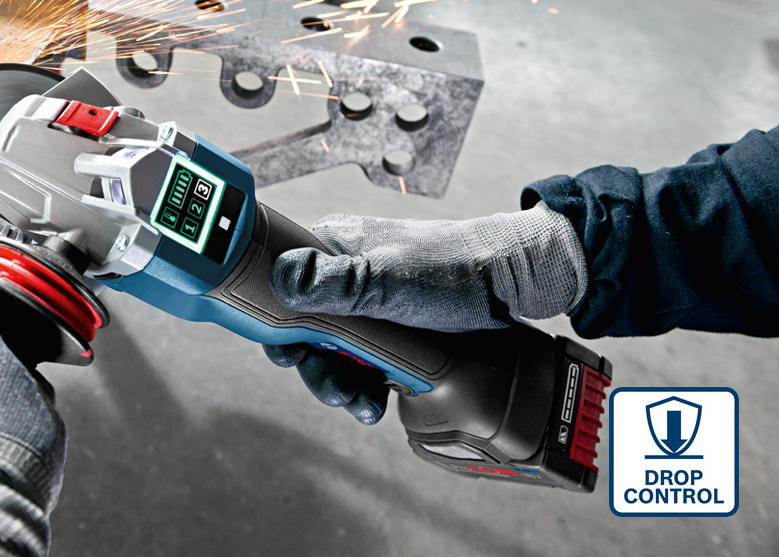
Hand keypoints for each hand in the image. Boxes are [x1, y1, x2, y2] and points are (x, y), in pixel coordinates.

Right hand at [263, 202, 586, 423]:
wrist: (513, 282)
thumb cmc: (454, 269)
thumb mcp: (388, 281)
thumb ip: (335, 284)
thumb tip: (283, 281)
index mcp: (336, 248)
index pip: (283, 286)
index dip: (279, 326)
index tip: (288, 355)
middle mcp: (346, 275)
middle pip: (307, 328)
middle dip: (317, 367)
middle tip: (335, 390)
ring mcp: (370, 303)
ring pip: (336, 351)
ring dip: (342, 382)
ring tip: (361, 404)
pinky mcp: (392, 327)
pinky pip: (364, 360)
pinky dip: (366, 383)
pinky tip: (377, 400)